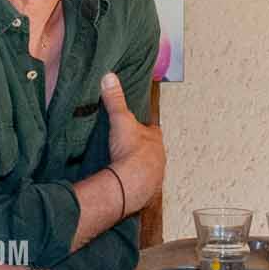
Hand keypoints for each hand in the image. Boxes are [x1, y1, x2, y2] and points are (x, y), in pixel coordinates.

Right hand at [100, 71, 164, 213]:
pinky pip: (142, 187)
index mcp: (155, 139)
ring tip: (125, 168)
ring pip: (149, 169)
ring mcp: (155, 176)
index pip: (153, 130)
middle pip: (152, 151)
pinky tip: (125, 185)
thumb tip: (109, 76)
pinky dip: (135, 185)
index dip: (145, 129)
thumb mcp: (120, 120)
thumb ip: (115, 99)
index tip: (137, 128)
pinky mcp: (147, 192)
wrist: (131, 183)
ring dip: (139, 169)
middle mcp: (160, 158)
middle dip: (142, 150)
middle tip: (128, 149)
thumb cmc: (130, 150)